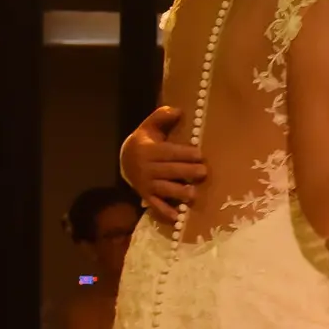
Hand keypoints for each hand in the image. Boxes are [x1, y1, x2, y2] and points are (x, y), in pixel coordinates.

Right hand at [121, 106, 205, 225]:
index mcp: (148, 150)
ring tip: (194, 194)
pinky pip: (156, 205)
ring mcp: (146, 184)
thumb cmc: (145, 141)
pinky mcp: (146, 196)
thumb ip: (162, 116)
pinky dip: (165, 212)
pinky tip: (176, 218)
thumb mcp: (149, 126)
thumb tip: (178, 110)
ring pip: (164, 189)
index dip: (183, 153)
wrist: (125, 159)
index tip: (199, 154)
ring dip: (179, 192)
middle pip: (169, 170)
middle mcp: (146, 168)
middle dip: (186, 172)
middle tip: (203, 172)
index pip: (168, 152)